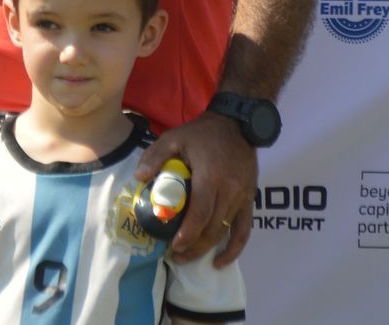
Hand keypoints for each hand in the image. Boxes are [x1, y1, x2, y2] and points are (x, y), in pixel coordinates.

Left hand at [136, 111, 255, 264]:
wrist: (237, 126)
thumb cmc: (201, 133)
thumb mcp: (173, 138)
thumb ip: (155, 156)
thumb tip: (139, 178)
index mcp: (210, 177)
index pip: (200, 213)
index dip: (188, 233)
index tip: (174, 246)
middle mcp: (229, 191)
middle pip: (213, 228)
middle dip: (194, 246)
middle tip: (175, 256)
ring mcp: (242, 198)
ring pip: (226, 231)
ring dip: (208, 248)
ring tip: (189, 257)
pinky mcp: (250, 200)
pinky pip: (245, 230)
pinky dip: (235, 248)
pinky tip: (221, 261)